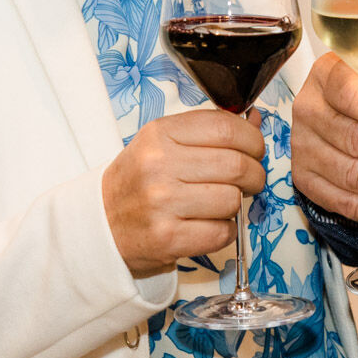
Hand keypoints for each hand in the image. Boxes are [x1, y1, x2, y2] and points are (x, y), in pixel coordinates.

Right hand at [102, 110, 265, 277]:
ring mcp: (162, 203)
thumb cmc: (139, 181)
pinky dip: (226, 230)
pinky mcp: (167, 238)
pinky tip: (211, 224)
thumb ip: (208, 130)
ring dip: (237, 204)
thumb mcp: (163, 143)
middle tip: (250, 180)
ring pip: (232, 200)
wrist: (102, 223)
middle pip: (236, 165)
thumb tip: (255, 120)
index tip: (255, 149)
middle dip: (255, 174)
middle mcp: (159, 165)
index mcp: (160, 134)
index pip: (226, 128)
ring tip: (222, 203)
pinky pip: (222, 233)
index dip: (252, 139)